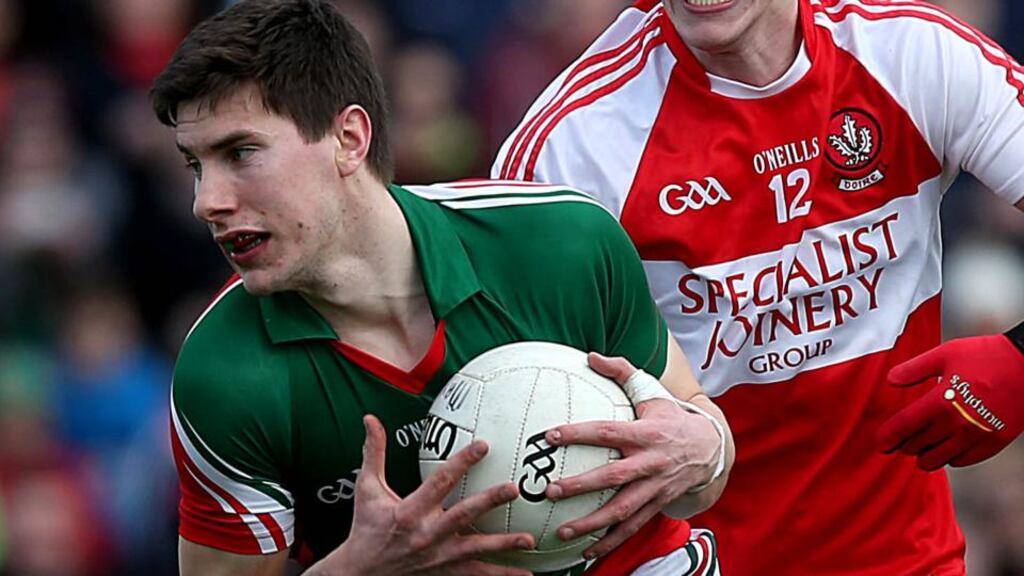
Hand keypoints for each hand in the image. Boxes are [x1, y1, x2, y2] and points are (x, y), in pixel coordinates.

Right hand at [311, 415, 534, 575]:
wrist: (362, 572)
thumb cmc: (366, 527)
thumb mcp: (367, 488)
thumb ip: (373, 452)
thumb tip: (370, 419)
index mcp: (410, 511)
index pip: (440, 481)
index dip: (461, 462)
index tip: (483, 445)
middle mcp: (427, 534)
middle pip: (463, 515)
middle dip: (489, 501)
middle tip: (514, 489)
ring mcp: (438, 556)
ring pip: (475, 548)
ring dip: (503, 544)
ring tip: (529, 539)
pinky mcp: (445, 571)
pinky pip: (476, 574)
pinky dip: (501, 574)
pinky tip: (526, 572)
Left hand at [541, 353, 720, 559]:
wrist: (711, 449)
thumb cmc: (671, 417)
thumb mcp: (651, 391)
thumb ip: (621, 370)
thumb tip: (590, 355)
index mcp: (646, 433)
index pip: (608, 432)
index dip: (579, 433)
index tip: (550, 435)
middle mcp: (651, 463)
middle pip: (614, 477)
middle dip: (581, 485)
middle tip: (550, 491)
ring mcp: (655, 488)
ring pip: (622, 510)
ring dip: (592, 523)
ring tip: (563, 531)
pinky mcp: (657, 505)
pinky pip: (632, 527)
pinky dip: (610, 541)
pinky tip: (586, 552)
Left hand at [877, 335, 1023, 470]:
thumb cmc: (986, 356)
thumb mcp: (944, 354)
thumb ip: (914, 369)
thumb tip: (890, 381)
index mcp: (940, 402)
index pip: (903, 427)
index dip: (887, 437)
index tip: (880, 443)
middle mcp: (956, 424)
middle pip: (917, 445)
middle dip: (904, 445)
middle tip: (900, 442)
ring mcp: (975, 436)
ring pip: (937, 459)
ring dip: (924, 456)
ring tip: (920, 449)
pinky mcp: (993, 443)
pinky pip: (962, 461)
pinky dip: (949, 458)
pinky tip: (946, 450)